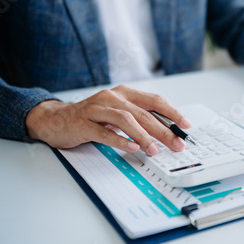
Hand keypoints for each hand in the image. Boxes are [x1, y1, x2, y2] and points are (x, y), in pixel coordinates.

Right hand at [26, 85, 190, 154]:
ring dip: (143, 136)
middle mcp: (112, 97)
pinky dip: (119, 140)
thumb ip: (139, 119)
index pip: (154, 100)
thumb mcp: (118, 113)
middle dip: (163, 130)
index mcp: (124, 93)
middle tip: (176, 144)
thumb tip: (166, 132)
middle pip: (143, 112)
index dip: (172, 112)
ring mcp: (97, 109)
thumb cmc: (92, 117)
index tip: (186, 126)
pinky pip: (103, 132)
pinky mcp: (83, 123)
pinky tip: (131, 148)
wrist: (57, 119)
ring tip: (154, 150)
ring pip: (125, 119)